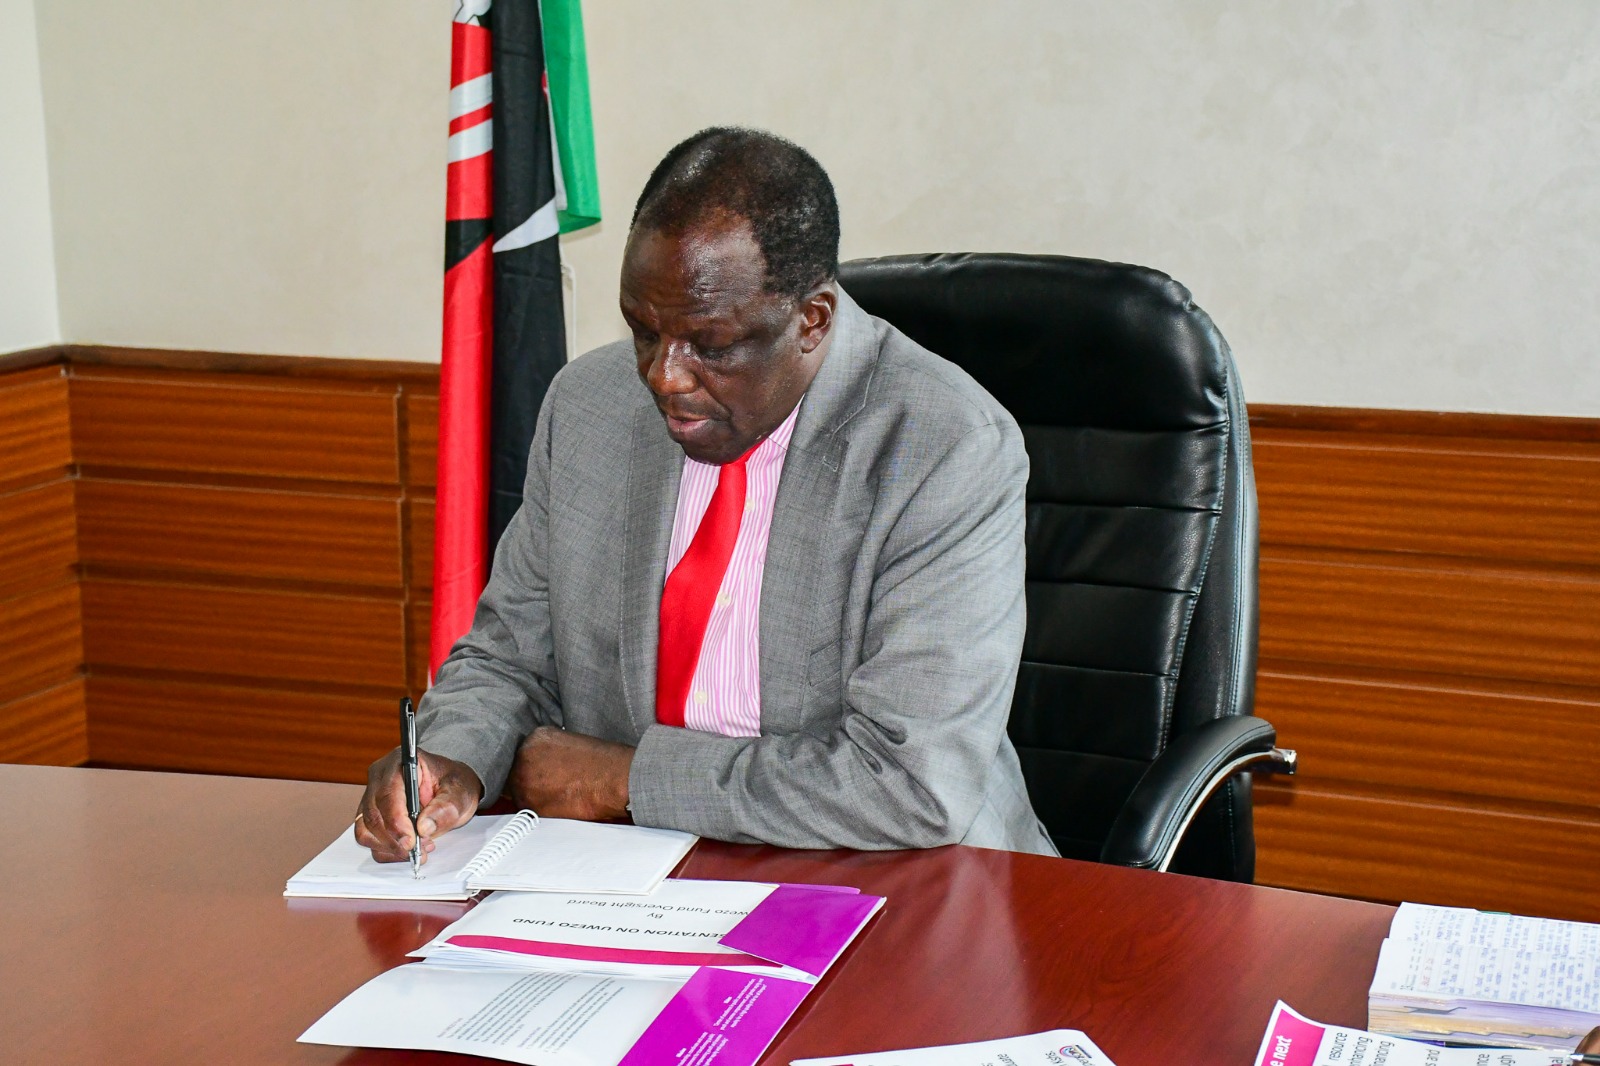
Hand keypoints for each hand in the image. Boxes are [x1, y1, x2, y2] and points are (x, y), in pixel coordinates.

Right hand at [353, 747, 483, 863]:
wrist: (452, 789)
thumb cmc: (453, 783)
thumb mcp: (460, 791)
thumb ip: (446, 807)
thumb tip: (424, 827)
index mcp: (401, 762)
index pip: (388, 793)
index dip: (396, 820)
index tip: (410, 840)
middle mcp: (380, 778)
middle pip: (374, 815)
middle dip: (396, 839)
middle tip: (419, 849)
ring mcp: (372, 797)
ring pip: (366, 830)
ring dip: (391, 847)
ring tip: (418, 849)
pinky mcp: (371, 816)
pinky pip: (368, 839)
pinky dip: (387, 851)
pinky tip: (408, 849)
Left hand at [509, 726, 633, 820]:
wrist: (616, 779)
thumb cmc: (603, 762)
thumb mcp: (569, 741)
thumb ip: (546, 750)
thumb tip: (538, 765)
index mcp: (534, 737)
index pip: (519, 755)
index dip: (531, 767)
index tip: (541, 773)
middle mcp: (524, 756)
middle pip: (514, 774)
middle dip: (528, 782)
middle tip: (551, 786)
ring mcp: (524, 781)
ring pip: (518, 794)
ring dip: (532, 797)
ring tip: (559, 795)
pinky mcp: (531, 805)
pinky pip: (528, 812)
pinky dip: (540, 812)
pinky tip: (561, 805)